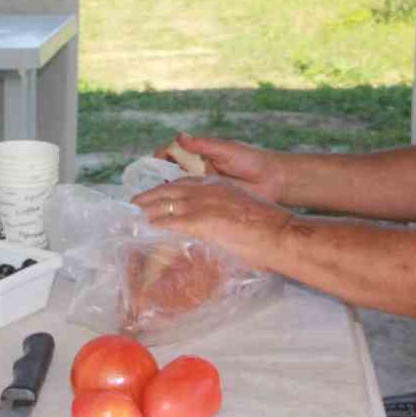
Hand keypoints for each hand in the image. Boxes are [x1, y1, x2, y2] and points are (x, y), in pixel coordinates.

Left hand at [132, 177, 297, 272]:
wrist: (282, 233)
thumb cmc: (269, 229)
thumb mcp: (243, 214)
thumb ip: (226, 218)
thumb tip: (218, 232)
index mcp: (219, 187)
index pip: (185, 183)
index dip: (167, 189)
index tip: (155, 195)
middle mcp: (209, 191)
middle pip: (171, 190)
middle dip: (150, 196)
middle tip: (134, 204)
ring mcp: (205, 205)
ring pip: (168, 204)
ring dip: (148, 210)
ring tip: (133, 216)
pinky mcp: (204, 221)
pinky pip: (173, 222)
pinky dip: (158, 224)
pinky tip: (147, 228)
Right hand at [155, 133, 285, 203]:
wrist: (272, 180)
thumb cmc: (250, 160)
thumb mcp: (226, 150)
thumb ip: (203, 145)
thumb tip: (180, 137)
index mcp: (200, 154)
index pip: (173, 152)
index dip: (163, 156)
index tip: (158, 162)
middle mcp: (198, 169)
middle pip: (171, 171)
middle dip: (159, 177)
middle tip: (151, 186)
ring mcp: (203, 186)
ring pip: (179, 188)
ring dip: (168, 193)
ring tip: (156, 201)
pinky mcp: (210, 202)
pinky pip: (192, 204)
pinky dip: (182, 207)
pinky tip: (174, 212)